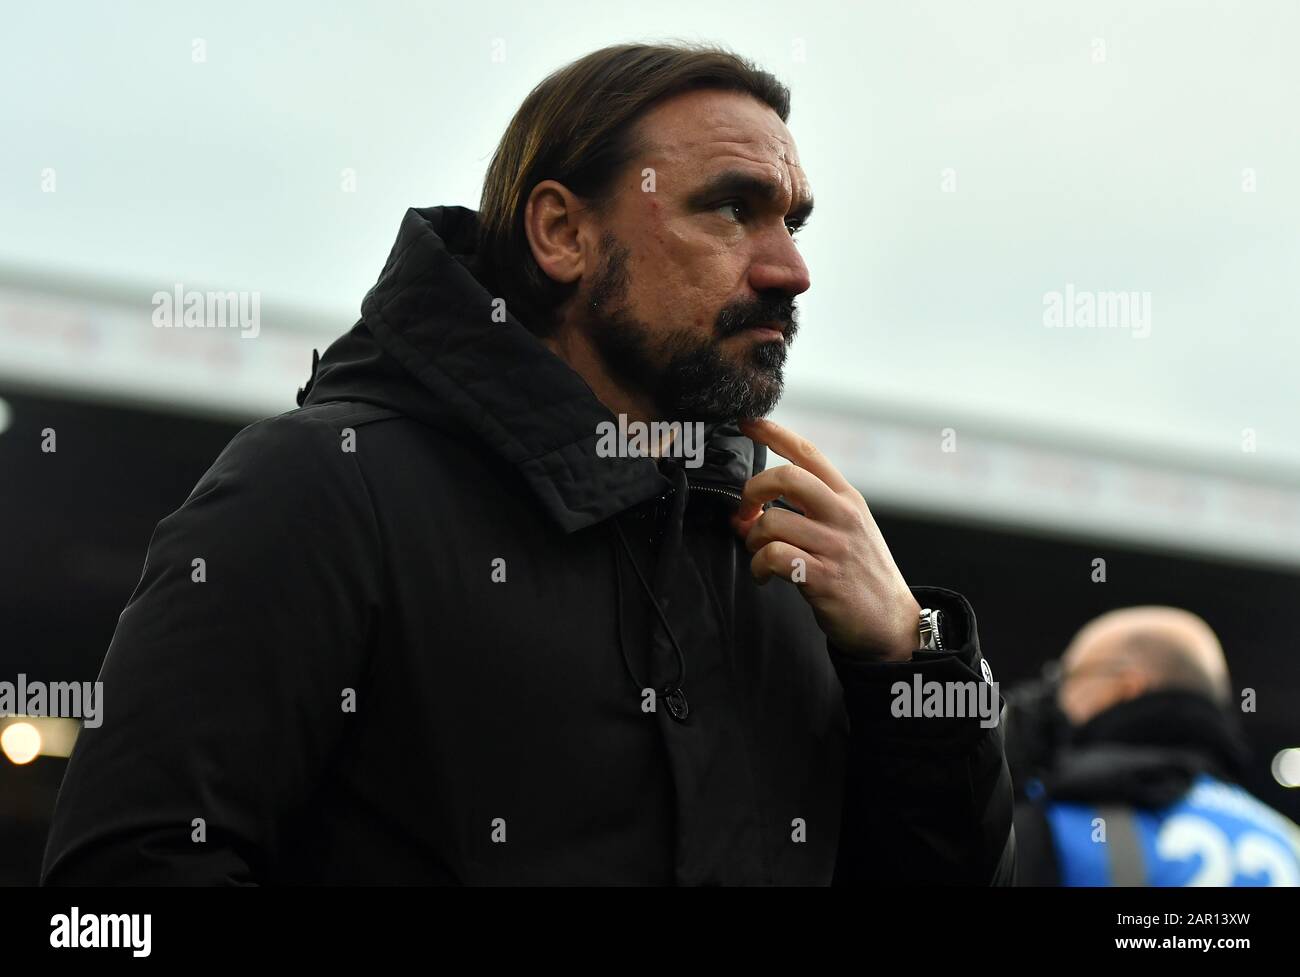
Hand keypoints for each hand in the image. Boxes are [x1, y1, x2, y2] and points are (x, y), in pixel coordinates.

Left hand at [733, 417, 920, 662]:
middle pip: (787, 477)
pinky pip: (774, 557)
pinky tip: (764, 575)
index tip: (746, 421)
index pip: (808, 453)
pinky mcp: (824, 578)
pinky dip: (758, 566)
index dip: (773, 432)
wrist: (892, 621)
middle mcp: (842, 516)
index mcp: (847, 498)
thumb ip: (807, 511)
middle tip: (746, 513)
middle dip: (752, 490)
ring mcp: (835, 546)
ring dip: (752, 538)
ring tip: (759, 553)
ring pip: (773, 522)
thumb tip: (750, 509)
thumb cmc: (862, 573)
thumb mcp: (848, 528)